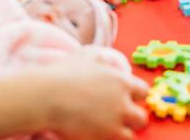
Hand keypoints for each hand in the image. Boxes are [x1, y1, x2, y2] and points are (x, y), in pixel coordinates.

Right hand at [35, 50, 149, 138]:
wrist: (46, 96)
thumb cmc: (61, 75)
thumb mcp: (83, 57)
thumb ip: (99, 58)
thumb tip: (105, 58)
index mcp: (120, 80)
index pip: (143, 91)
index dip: (133, 97)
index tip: (124, 100)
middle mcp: (123, 101)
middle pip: (142, 117)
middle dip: (131, 118)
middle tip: (116, 118)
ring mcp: (116, 120)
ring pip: (132, 133)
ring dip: (122, 132)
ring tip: (106, 129)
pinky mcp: (108, 135)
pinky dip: (112, 139)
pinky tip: (98, 135)